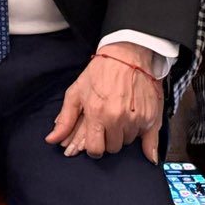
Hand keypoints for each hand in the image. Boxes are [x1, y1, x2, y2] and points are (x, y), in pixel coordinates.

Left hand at [46, 43, 162, 160]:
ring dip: (124, 134)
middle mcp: (118, 118)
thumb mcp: (76, 92)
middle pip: (113, 147)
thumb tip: (52, 140)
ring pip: (128, 142)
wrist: (126, 54)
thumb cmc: (100, 72)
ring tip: (120, 116)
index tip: (95, 139)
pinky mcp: (151, 116)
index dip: (93, 147)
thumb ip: (65, 119)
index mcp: (97, 114)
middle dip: (109, 138)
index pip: (95, 149)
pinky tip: (146, 149)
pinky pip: (150, 142)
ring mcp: (136, 118)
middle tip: (108, 123)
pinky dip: (147, 145)